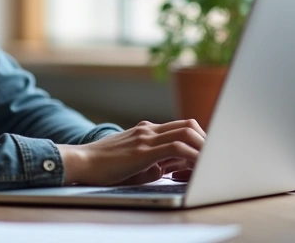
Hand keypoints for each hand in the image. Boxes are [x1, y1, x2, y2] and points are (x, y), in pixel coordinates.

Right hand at [56, 119, 204, 185]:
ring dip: (203, 148)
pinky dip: (193, 156)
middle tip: (213, 159)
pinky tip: (199, 167)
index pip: (181, 127)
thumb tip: (170, 169)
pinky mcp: (143, 150)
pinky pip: (176, 148)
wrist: (81, 162)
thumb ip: (154, 162)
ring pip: (186, 133)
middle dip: (206, 141)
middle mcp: (148, 130)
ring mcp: (146, 137)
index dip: (198, 139)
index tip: (205, 154)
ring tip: (211, 163)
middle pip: (189, 125)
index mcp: (146, 131)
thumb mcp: (134, 163)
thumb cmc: (104, 167)